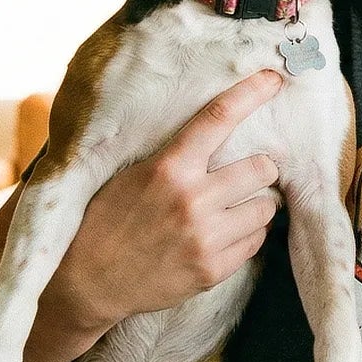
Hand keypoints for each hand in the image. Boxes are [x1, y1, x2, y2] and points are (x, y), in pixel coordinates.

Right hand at [41, 70, 283, 330]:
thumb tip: (215, 128)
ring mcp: (205, 238)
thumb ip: (174, 155)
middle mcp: (192, 200)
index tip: (274, 79)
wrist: (87, 282)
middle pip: (262, 167)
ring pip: (266, 207)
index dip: (251, 93)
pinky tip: (226, 233)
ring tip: (237, 206)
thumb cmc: (107, 220)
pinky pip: (256, 242)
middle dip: (261, 167)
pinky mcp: (212, 270)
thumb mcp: (131, 174)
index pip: (218, 118)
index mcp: (168, 168)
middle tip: (249, 173)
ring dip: (257, 203)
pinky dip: (247, 234)